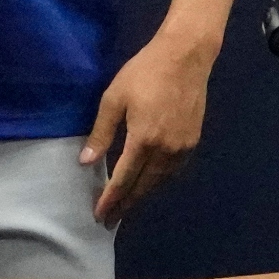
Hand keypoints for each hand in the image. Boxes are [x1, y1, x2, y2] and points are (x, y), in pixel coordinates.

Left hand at [80, 33, 215, 225]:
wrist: (185, 58)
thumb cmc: (143, 73)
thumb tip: (86, 162)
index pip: (124, 179)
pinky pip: (173, 171)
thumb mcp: (114, 98)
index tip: (100, 215)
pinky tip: (149, 183)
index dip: (111, 199)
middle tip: (111, 220)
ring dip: (143, 196)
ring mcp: (183, 148)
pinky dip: (159, 182)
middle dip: (126, 205)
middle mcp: (166, 151)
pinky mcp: (193, 142)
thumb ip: (101, 133)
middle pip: (144, 187)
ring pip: (160, 182)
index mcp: (144, 140)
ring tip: (127, 206)